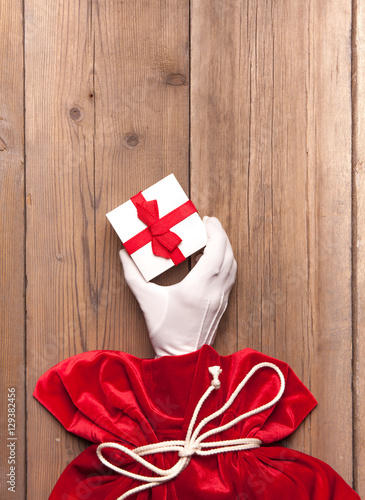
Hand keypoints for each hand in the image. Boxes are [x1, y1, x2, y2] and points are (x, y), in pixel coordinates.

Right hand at [119, 216, 236, 356]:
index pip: (215, 251)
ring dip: (225, 249)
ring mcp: (222, 298)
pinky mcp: (223, 305)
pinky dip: (225, 263)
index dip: (215, 233)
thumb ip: (133, 276)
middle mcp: (215, 291)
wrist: (183, 358)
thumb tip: (124, 254)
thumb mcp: (146, 301)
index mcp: (199, 287)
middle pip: (228, 255)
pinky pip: (230, 277)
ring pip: (232, 266)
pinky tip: (211, 261)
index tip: (207, 220)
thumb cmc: (166, 332)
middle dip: (221, 235)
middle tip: (210, 224)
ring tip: (211, 239)